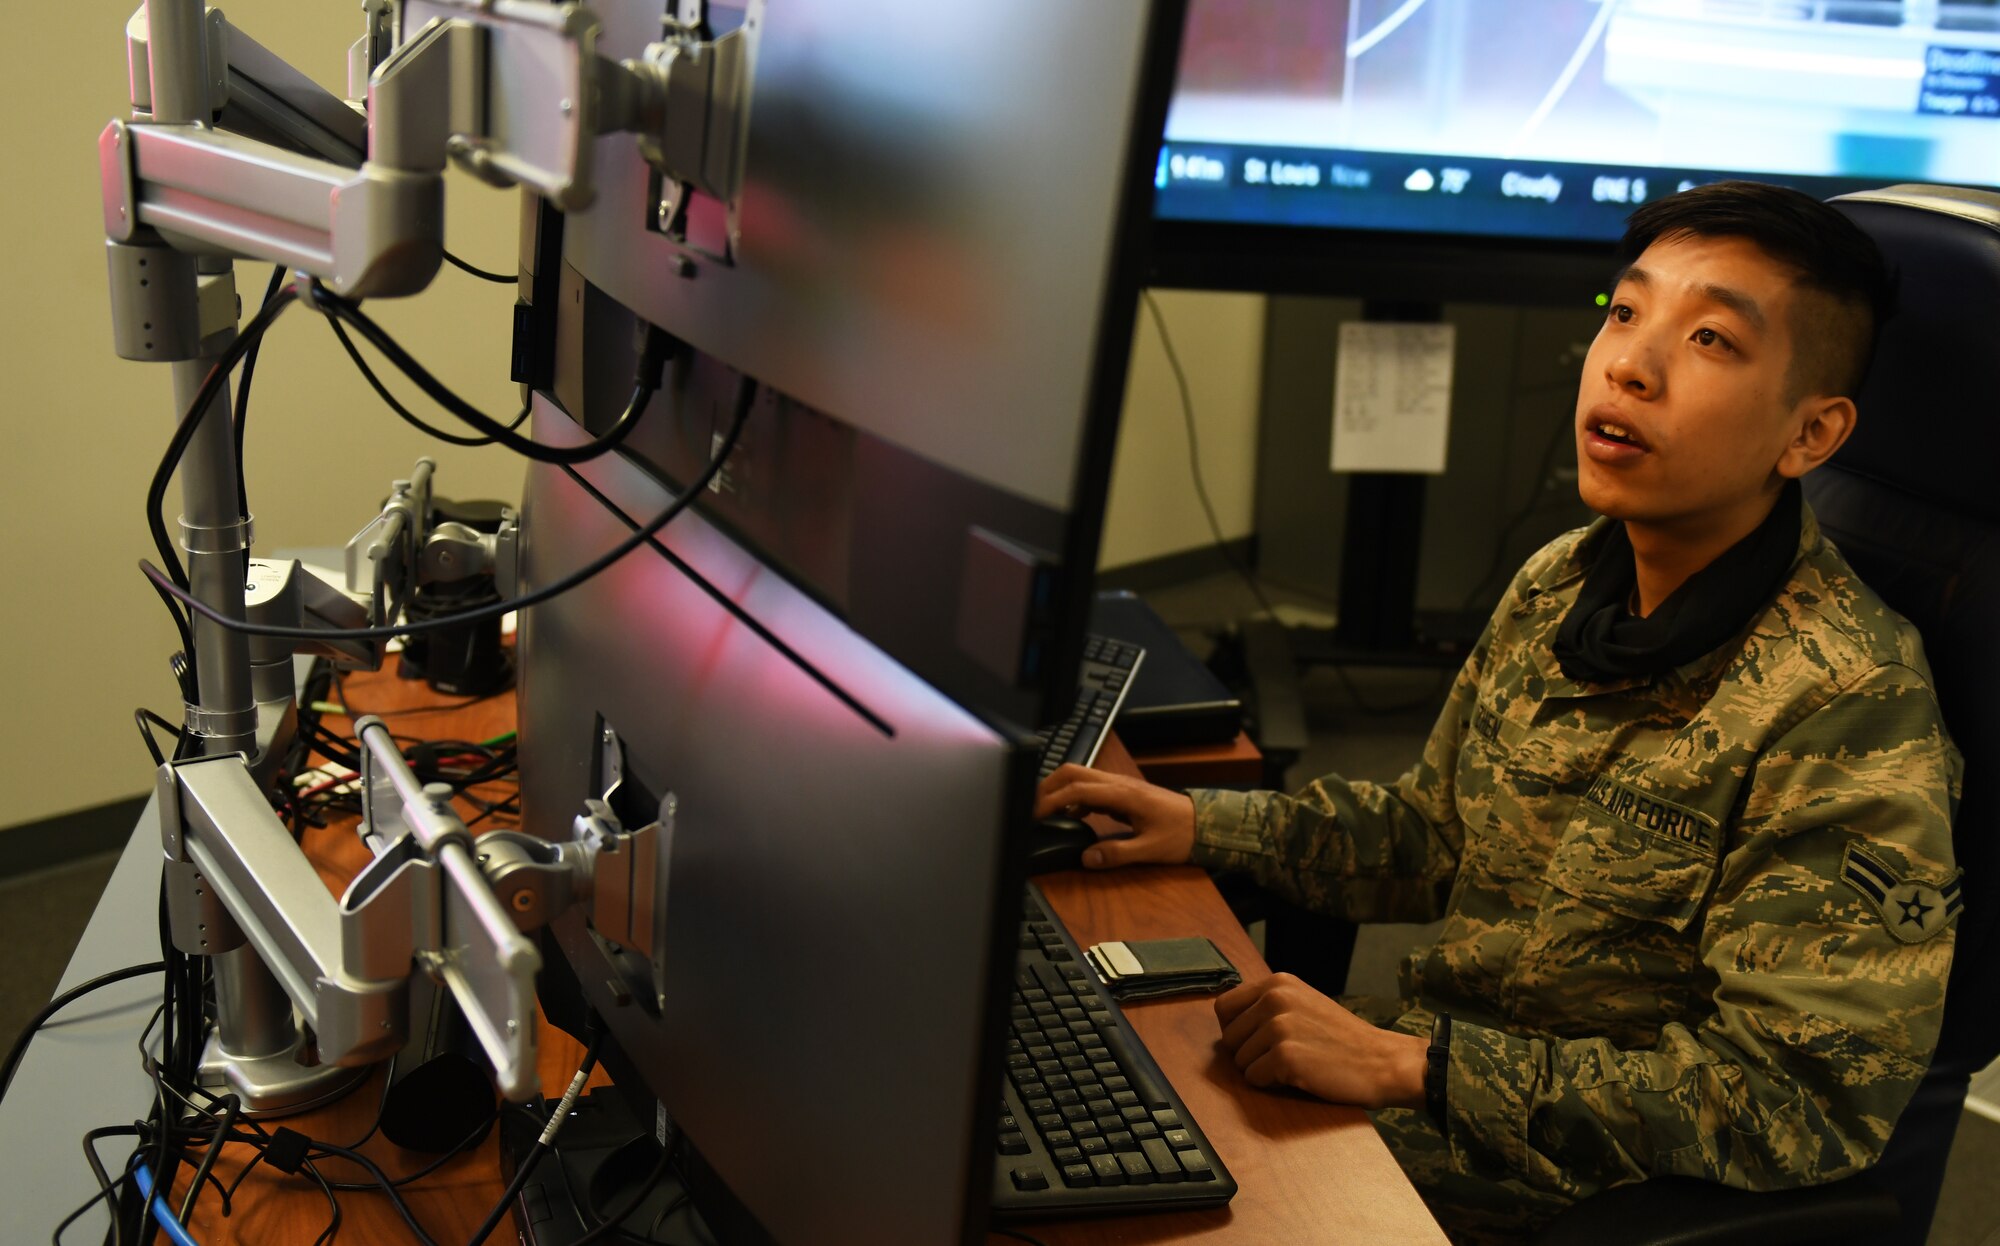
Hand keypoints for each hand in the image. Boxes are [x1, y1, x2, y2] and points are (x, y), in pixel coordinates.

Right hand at [1032, 764, 1195, 868]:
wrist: (1205, 824)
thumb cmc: (1181, 834)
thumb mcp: (1150, 849)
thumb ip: (1116, 854)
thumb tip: (1086, 858)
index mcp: (1123, 794)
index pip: (1077, 789)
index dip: (1051, 800)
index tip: (1033, 814)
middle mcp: (1118, 783)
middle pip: (1073, 772)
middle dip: (1048, 786)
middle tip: (1031, 808)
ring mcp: (1120, 785)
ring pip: (1080, 776)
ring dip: (1059, 790)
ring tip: (1044, 812)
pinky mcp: (1122, 792)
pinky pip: (1091, 788)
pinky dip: (1074, 798)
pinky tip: (1071, 816)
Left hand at [1214, 973, 1427, 1110]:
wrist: (1381, 1061)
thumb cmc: (1342, 1038)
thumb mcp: (1303, 1003)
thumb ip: (1268, 1004)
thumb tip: (1228, 1020)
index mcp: (1278, 982)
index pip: (1224, 1007)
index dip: (1235, 1029)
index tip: (1256, 1040)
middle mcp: (1275, 998)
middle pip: (1228, 1037)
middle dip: (1248, 1053)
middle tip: (1281, 1056)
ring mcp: (1280, 1027)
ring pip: (1240, 1061)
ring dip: (1261, 1070)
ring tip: (1295, 1064)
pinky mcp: (1285, 1057)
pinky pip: (1254, 1079)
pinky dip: (1271, 1084)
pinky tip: (1298, 1076)